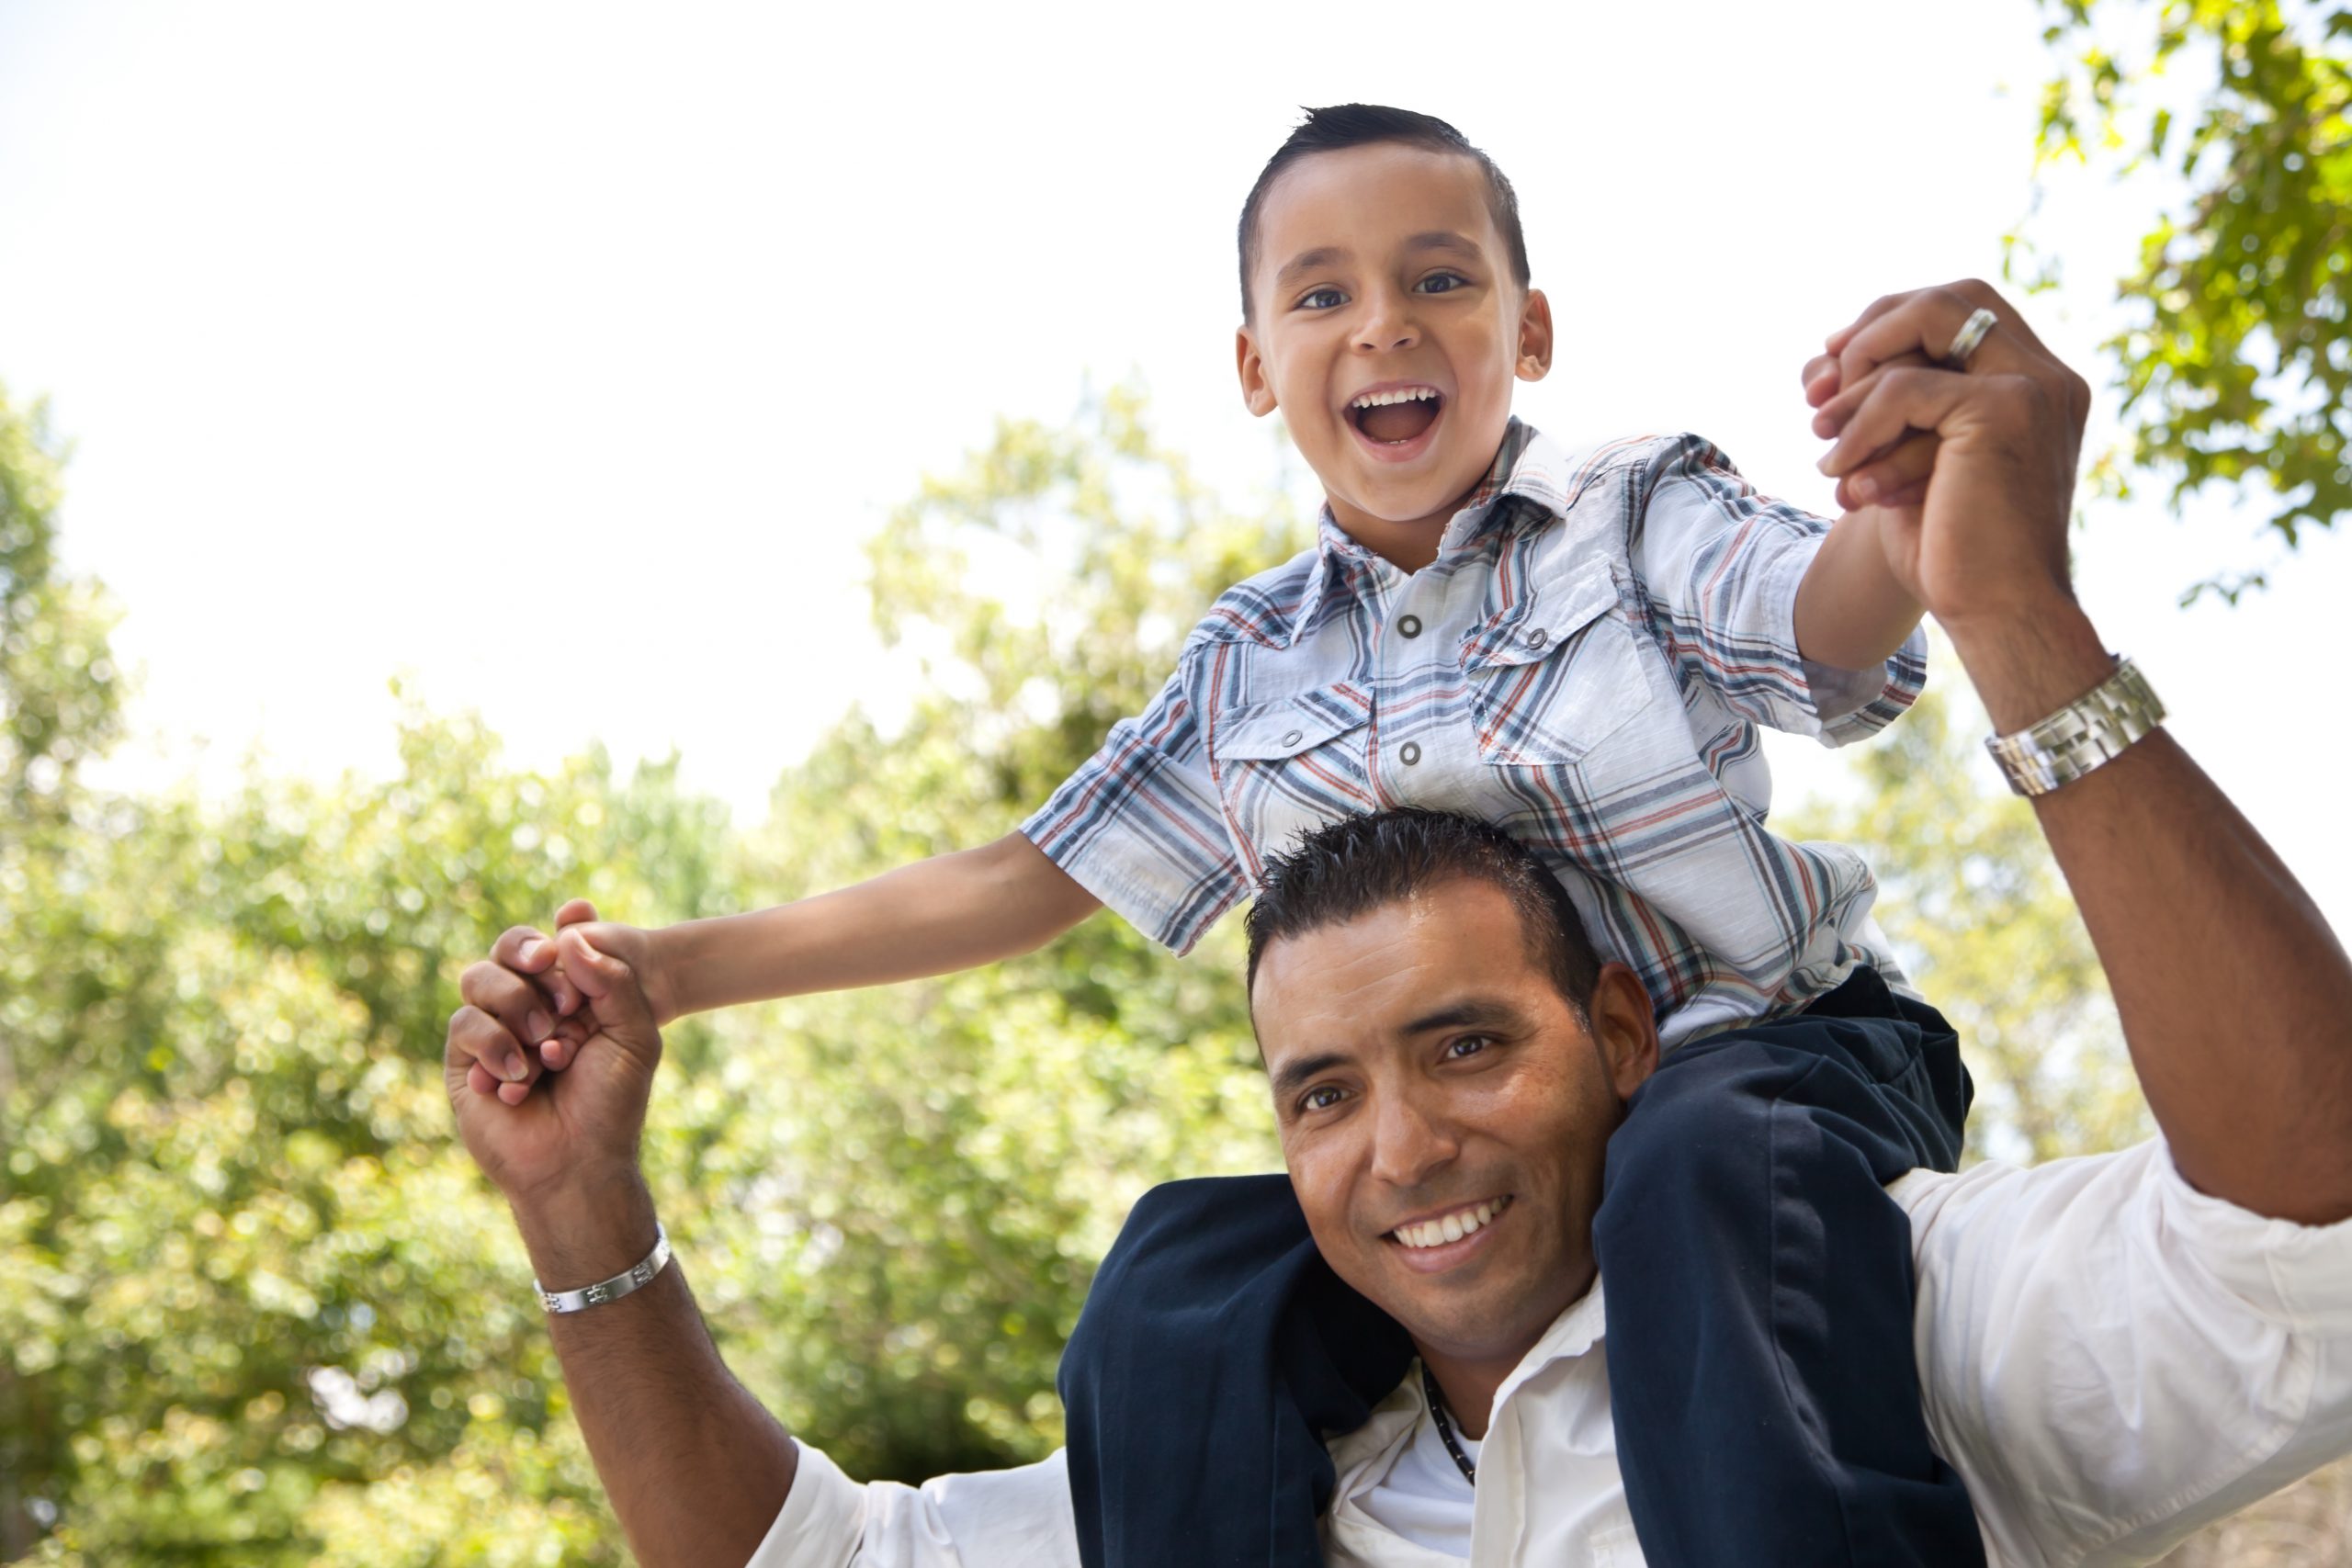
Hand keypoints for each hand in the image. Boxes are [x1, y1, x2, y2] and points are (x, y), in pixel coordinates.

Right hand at [445, 901, 666, 1202]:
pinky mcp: (465, 1060)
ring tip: (547, 1047)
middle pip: (511, 947)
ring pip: (480, 976)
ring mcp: (495, 1029)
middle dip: (529, 951)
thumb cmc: (612, 1103)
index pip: (561, 941)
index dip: (566, 925)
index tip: (577, 913)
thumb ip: (613, 980)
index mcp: (575, 995)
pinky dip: (495, 1045)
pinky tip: (519, 1080)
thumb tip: (570, 932)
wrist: (578, 1162)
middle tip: (549, 965)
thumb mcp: (633, 1036)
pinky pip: (464, 1022)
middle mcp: (532, 1005)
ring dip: (516, 1003)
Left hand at [1801, 280, 2091, 632]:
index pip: (1965, 308)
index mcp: (2037, 385)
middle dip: (1876, 328)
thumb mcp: (1914, 463)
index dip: (1893, 321)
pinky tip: (1845, 476)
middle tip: (1822, 386)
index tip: (1833, 363)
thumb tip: (1821, 360)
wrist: (2000, 613)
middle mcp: (2048, 375)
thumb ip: (1894, 407)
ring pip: (1926, 327)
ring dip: (1858, 385)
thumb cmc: (1955, 551)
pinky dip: (1861, 427)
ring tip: (1825, 444)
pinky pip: (1905, 387)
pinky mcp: (2006, 408)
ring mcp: (2034, 386)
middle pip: (1953, 296)